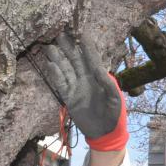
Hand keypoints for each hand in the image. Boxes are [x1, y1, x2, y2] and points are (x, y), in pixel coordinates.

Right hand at [43, 32, 127, 149]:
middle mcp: (86, 79)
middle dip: (68, 47)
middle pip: (75, 60)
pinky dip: (55, 74)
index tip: (80, 32)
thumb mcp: (115, 98)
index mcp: (99, 77)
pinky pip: (61, 83)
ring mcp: (76, 87)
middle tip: (59, 34)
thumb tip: (99, 68)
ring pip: (66, 69)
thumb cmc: (115, 114)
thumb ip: (107, 83)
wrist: (105, 132)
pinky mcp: (69, 97)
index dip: (86, 45)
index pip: (91, 57)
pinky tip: (50, 64)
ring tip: (50, 46)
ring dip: (58, 58)